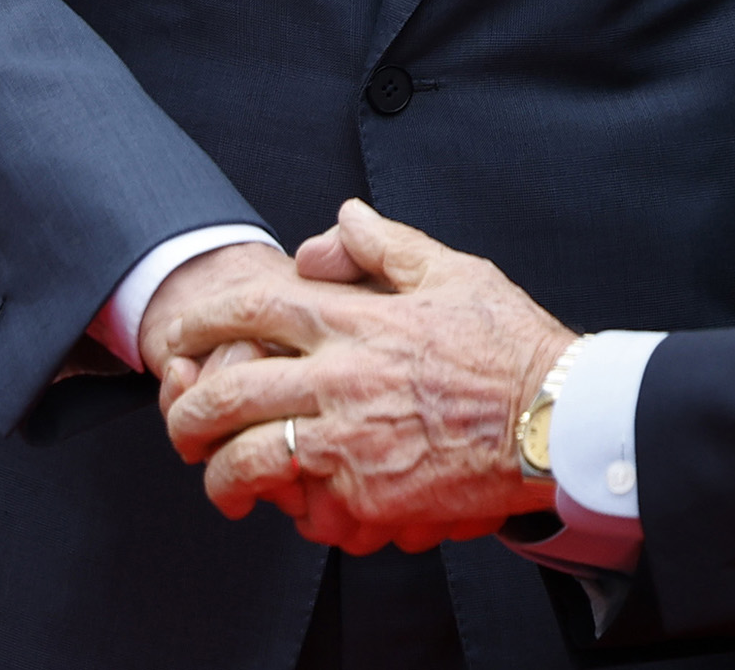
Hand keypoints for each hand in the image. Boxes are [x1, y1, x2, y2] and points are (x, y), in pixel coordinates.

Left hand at [160, 199, 575, 552]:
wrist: (555, 420)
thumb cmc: (510, 345)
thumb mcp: (453, 271)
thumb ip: (384, 245)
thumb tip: (335, 224)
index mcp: (356, 320)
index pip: (251, 309)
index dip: (201, 322)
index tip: (179, 338)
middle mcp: (342, 379)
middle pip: (227, 394)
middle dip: (185, 412)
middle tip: (180, 423)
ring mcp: (350, 443)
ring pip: (249, 460)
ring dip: (221, 474)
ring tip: (222, 480)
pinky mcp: (370, 498)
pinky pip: (305, 510)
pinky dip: (293, 511)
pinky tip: (297, 506)